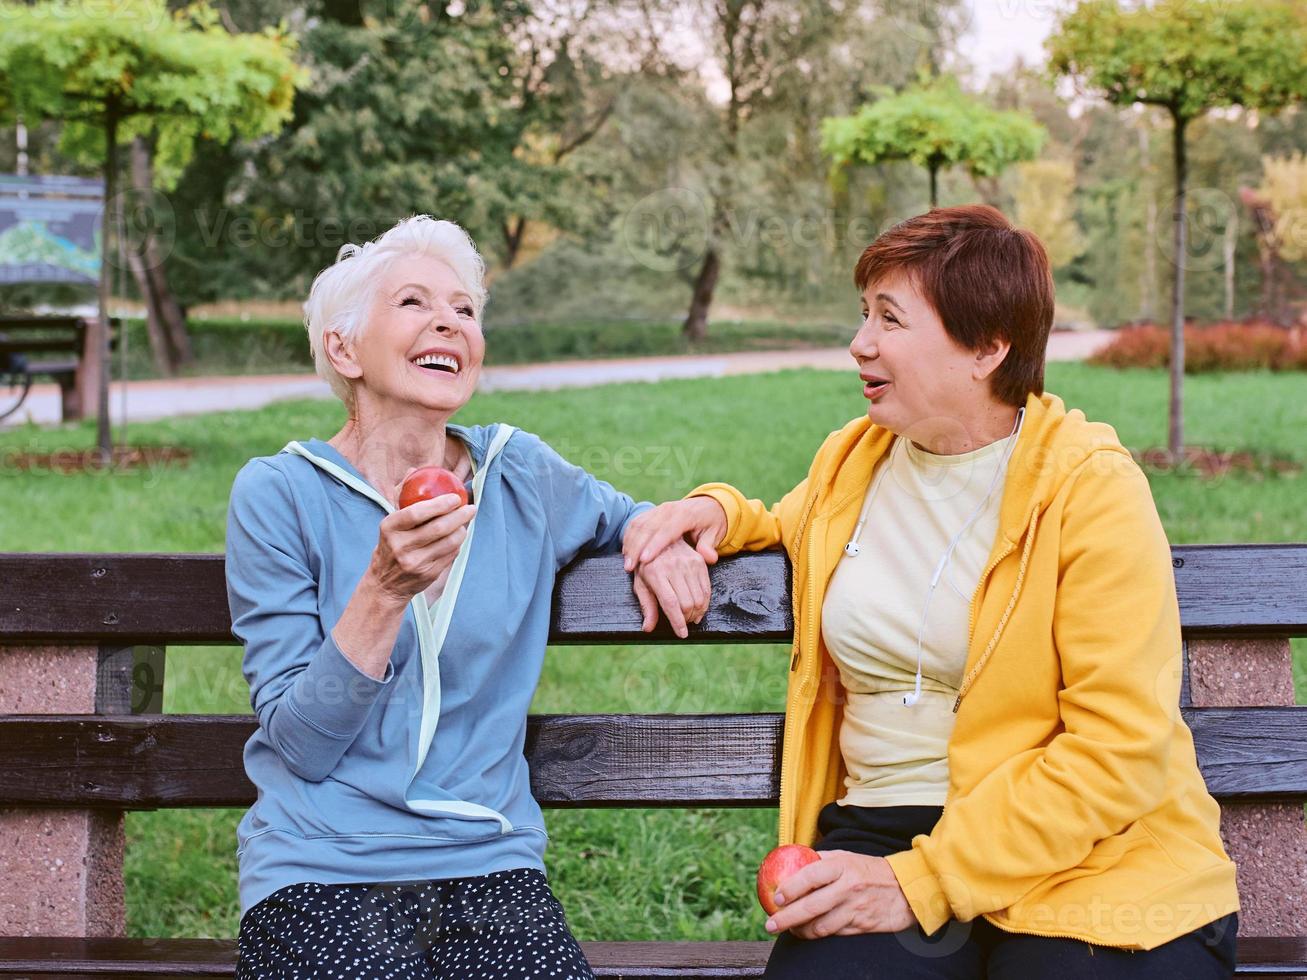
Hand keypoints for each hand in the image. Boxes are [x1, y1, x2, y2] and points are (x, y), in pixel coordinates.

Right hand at [368, 493, 477, 603]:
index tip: (455, 498)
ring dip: (462, 530)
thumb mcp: (390, 523)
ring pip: (449, 542)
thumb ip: (401, 497)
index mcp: (389, 528)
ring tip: (465, 522)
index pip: (416, 513)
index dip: (439, 504)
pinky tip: (459, 536)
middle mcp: (400, 546)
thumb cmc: (391, 545)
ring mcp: (415, 562)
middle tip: (470, 508)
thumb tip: (414, 471)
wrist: (385, 584)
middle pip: (438, 528)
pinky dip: (458, 543)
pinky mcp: (428, 574)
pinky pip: (450, 555)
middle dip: (460, 515)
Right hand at [622, 497, 727, 571]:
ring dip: (630, 544)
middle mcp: (669, 509)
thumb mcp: (715, 533)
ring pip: (639, 524)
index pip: (667, 530)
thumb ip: (709, 546)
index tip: (645, 560)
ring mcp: (658, 509)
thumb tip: (710, 558)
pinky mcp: (652, 512)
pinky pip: (636, 522)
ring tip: (627, 563)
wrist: (707, 505)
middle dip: (637, 547)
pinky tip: (626, 552)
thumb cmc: (710, 523)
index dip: (655, 545)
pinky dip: (629, 537)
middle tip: (630, 567)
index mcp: (685, 514)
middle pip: (648, 527)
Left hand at [632, 539, 710, 638]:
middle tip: (683, 624)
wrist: (659, 538)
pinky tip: (699, 609)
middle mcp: (674, 567)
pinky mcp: (699, 561)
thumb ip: (646, 606)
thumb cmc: (647, 564)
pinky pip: (706, 588)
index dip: (678, 622)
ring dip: (696, 613)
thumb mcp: (640, 583)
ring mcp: (688, 563)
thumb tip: (648, 628)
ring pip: (699, 598)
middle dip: (686, 619)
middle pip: (687, 603)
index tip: (682, 634)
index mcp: (655, 572)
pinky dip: (705, 603)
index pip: (671, 603)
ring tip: (690, 618)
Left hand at [764, 851, 916, 938]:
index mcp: (842, 866)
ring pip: (821, 926)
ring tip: (789, 929)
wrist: (906, 889)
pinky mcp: (862, 926)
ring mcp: (855, 908)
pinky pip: (834, 933)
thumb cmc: (870, 870)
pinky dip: (818, 935)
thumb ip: (821, 859)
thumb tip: (793, 860)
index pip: (810, 876)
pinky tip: (809, 932)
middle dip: (786, 918)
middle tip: (771, 924)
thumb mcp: (848, 857)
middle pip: (811, 906)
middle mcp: (848, 887)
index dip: (790, 888)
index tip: (776, 897)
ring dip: (800, 930)